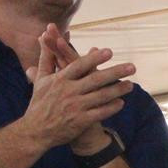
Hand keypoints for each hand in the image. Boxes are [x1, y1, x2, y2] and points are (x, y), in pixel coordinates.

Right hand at [22, 25, 133, 150]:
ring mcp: (75, 107)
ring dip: (118, 90)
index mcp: (60, 80)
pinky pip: (100, 113)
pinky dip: (111, 108)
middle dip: (115, 72)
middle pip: (95, 79)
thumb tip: (43, 35)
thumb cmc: (39, 103)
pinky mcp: (80, 122)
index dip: (94, 59)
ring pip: (101, 96)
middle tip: (131, 67)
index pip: (79, 66)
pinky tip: (121, 103)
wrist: (35, 132)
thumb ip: (46, 57)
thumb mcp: (41, 79)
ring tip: (131, 85)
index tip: (109, 52)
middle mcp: (68, 92)